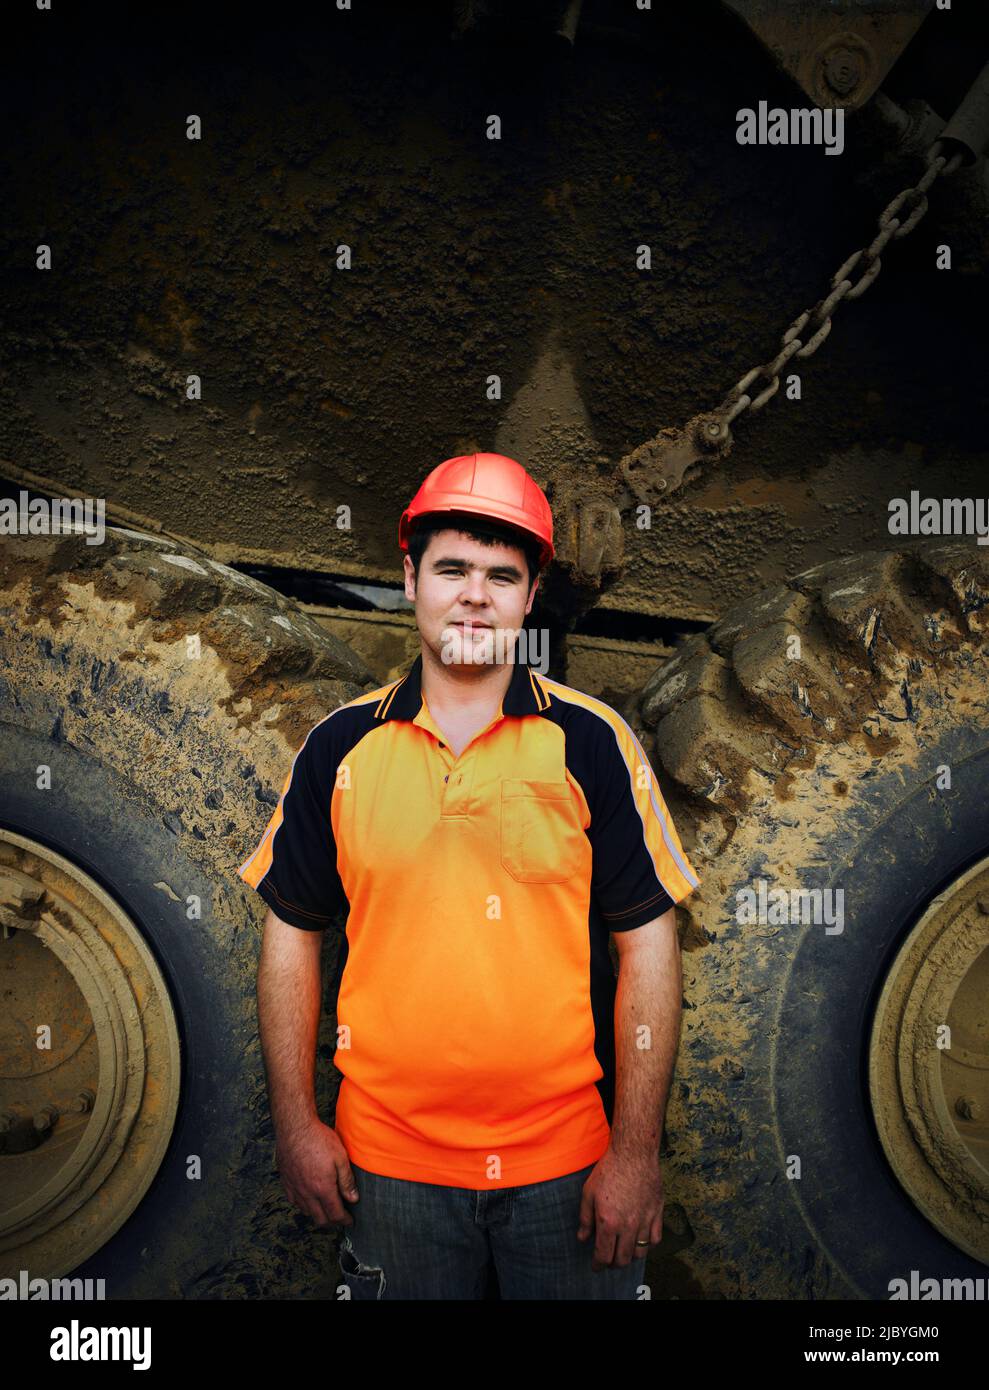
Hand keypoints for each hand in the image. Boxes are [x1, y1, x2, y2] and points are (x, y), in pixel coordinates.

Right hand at [275, 1118, 358, 1227]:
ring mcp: (294, 1189)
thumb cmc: (319, 1139)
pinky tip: (310, 1199)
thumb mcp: (340, 1157)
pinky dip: (305, 1206)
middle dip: (332, 1222)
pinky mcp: (286, 1182)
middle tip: (340, 1218)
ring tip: (327, 1209)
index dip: (344, 1220)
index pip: (334, 1214)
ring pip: (307, 1212)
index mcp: (322, 1188)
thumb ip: (347, 1181)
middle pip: (320, 1219)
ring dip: (318, 1215)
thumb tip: (353, 1199)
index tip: (349, 1221)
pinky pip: (295, 1202)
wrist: (294, 1127)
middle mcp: (307, 1193)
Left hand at [576, 1146, 663, 1271]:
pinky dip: (648, 1245)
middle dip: (613, 1264)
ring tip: (623, 1251)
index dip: (598, 1265)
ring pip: (639, 1253)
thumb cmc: (609, 1170)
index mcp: (608, 1222)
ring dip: (629, 1257)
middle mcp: (628, 1226)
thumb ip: (585, 1218)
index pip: (603, 1255)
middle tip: (608, 1260)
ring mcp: (644, 1220)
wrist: (634, 1153)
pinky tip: (640, 1240)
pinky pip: (655, 1240)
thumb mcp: (589, 1192)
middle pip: (622, 1259)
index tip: (596, 1267)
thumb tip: (582, 1239)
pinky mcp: (657, 1213)